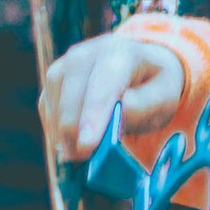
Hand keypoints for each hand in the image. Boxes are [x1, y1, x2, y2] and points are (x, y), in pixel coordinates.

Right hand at [40, 28, 188, 164]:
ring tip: (74, 156)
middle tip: (80, 159)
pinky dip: (53, 127)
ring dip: (60, 129)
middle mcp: (90, 51)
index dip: (93, 114)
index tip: (87, 145)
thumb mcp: (163, 97)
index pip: (104, 82)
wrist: (143, 67)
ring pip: (55, 94)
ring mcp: (69, 61)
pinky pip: (46, 103)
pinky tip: (66, 144)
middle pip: (73, 87)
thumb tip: (120, 111)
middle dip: (73, 127)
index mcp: (122, 52)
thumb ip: (145, 105)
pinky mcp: (56, 76)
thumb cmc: (154, 86)